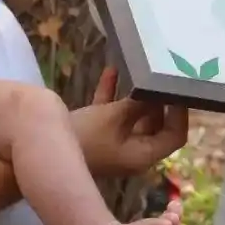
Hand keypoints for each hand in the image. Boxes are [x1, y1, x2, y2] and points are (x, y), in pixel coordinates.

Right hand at [70, 67, 188, 178]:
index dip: (180, 113)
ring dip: (133, 95)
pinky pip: (111, 114)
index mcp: (143, 155)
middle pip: (155, 124)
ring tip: (137, 69)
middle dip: (155, 100)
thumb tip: (157, 92)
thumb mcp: (115, 117)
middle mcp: (132, 151)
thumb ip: (139, 104)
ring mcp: (114, 144)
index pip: (174, 136)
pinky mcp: (97, 135)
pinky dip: (113, 96)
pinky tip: (111, 71)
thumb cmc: (86, 137)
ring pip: (132, 117)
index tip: (177, 89)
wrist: (44, 149)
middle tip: (159, 74)